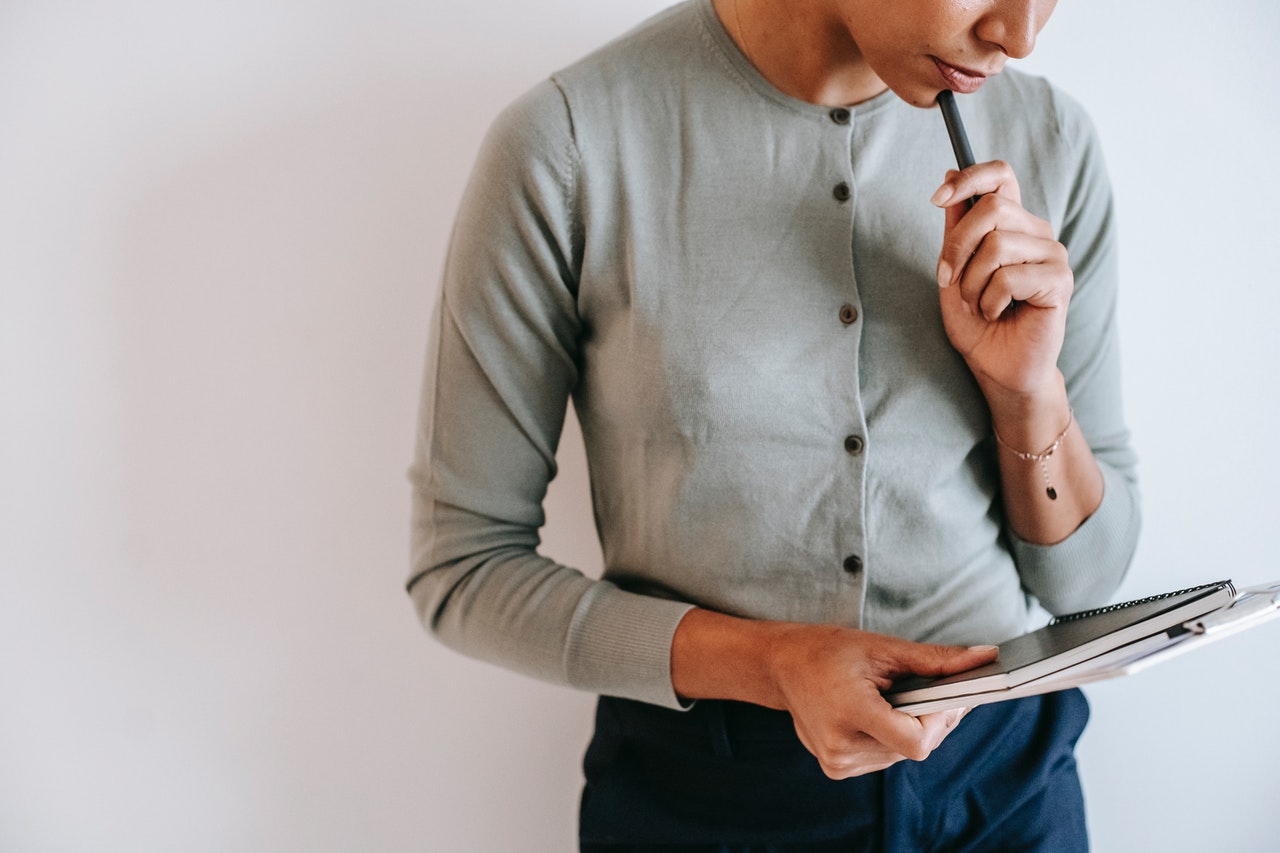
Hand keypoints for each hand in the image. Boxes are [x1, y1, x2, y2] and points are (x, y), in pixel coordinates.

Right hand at [765, 624, 995, 778]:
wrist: (780, 666)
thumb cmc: (827, 650)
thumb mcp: (882, 648)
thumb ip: (937, 660)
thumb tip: (987, 657)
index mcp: (850, 712)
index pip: (916, 740)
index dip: (940, 720)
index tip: (946, 695)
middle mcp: (842, 746)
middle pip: (915, 747)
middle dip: (932, 719)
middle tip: (935, 689)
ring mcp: (838, 762)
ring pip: (903, 754)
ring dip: (912, 728)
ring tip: (899, 697)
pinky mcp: (837, 768)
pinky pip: (885, 757)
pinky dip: (893, 736)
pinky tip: (881, 712)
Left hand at [931, 162, 1072, 401]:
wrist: (997, 368)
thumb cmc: (977, 323)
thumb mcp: (953, 271)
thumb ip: (954, 228)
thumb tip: (948, 174)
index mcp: (1012, 224)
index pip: (1000, 176)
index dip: (970, 177)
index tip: (938, 198)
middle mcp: (1036, 232)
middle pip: (991, 209)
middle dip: (956, 247)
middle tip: (949, 281)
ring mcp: (1052, 254)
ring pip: (997, 244)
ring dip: (972, 282)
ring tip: (978, 304)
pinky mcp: (1060, 281)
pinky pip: (1010, 277)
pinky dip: (990, 301)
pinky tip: (997, 314)